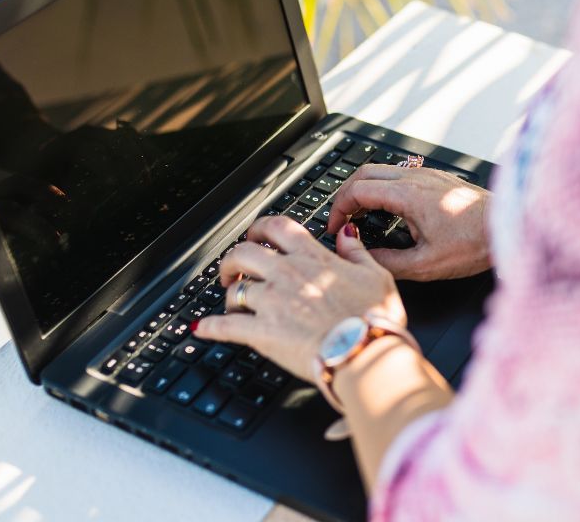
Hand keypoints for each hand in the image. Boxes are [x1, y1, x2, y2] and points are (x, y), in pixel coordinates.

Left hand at [191, 216, 404, 379]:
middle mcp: (287, 275)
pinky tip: (202, 329)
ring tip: (230, 300)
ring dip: (228, 294)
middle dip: (233, 259)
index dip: (260, 228)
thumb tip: (346, 234)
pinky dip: (210, 327)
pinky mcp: (261, 332)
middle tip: (233, 269)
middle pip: (244, 253)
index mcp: (313, 259)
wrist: (364, 353)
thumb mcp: (376, 276)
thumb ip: (356, 252)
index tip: (256, 235)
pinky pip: (226, 326)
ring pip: (235, 289)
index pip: (277, 228)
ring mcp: (271, 302)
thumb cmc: (374, 319)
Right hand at [327, 166, 490, 281]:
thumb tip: (364, 258)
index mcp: (408, 194)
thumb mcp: (426, 264)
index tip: (334, 228)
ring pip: (381, 170)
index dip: (338, 209)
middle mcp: (415, 177)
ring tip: (359, 216)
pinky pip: (398, 174)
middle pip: (363, 173)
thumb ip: (388, 262)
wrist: (508, 227)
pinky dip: (382, 187)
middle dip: (345, 195)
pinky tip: (386, 209)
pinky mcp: (436, 178)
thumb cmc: (475, 243)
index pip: (357, 190)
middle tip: (340, 220)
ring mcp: (426, 174)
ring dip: (363, 189)